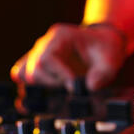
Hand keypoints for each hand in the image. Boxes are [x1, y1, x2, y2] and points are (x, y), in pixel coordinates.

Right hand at [10, 23, 125, 90]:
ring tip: (60, 91)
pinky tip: (47, 96)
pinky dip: (32, 88)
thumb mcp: (111, 60)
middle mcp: (44, 44)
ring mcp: (38, 54)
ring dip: (40, 88)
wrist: (103, 43)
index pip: (47, 58)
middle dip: (52, 84)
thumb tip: (90, 87)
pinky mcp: (38, 65)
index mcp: (60, 36)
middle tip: (71, 88)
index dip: (58, 76)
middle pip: (33, 68)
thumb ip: (103, 74)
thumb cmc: (105, 49)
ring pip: (22, 72)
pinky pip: (22, 75)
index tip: (74, 87)